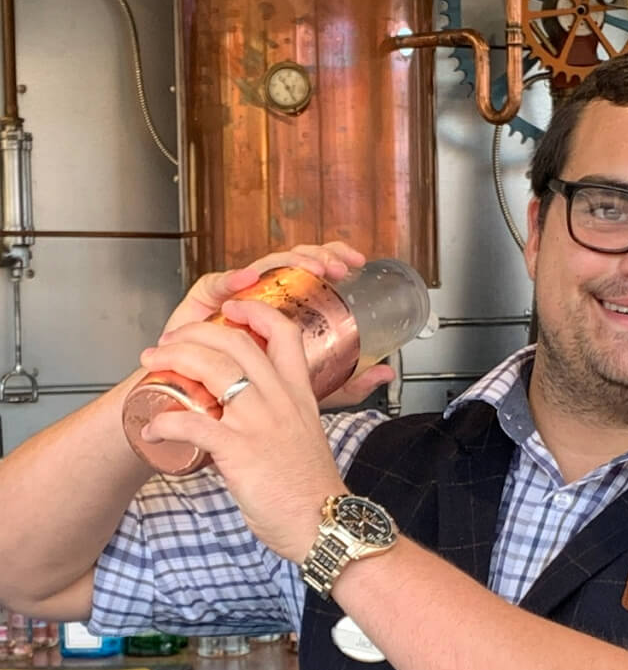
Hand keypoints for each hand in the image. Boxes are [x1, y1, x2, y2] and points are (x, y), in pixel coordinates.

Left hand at [138, 299, 346, 561]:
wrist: (324, 525)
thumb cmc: (313, 490)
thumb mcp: (307, 437)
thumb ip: (285, 417)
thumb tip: (256, 414)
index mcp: (299, 395)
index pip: (284, 333)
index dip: (254, 311)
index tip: (231, 309)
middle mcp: (280, 401)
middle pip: (236, 342)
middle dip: (194, 333)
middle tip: (170, 342)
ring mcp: (259, 423)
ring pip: (211, 369)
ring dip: (172, 362)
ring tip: (151, 367)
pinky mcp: (239, 451)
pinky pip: (192, 423)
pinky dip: (164, 421)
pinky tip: (152, 428)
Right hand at [157, 241, 394, 409]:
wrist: (198, 414)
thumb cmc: (251, 399)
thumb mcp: (311, 391)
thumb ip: (346, 384)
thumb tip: (386, 371)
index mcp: (284, 309)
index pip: (310, 271)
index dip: (332, 258)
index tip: (357, 264)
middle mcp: (259, 297)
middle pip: (288, 262)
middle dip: (315, 255)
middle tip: (336, 266)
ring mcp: (230, 298)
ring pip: (258, 267)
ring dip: (284, 263)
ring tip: (306, 269)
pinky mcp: (199, 305)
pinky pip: (213, 285)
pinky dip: (229, 280)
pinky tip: (247, 282)